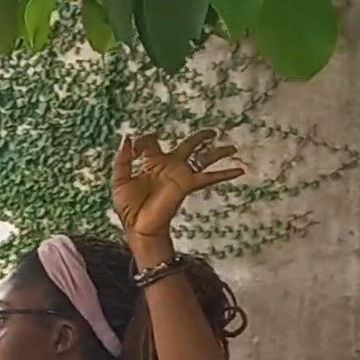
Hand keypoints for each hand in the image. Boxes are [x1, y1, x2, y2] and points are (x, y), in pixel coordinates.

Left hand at [111, 131, 242, 242]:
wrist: (138, 227)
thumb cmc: (129, 208)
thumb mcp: (120, 180)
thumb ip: (123, 159)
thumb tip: (128, 138)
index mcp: (152, 164)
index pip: (152, 143)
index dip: (143, 139)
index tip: (135, 143)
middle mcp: (170, 167)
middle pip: (188, 146)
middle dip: (199, 138)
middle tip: (212, 131)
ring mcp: (180, 175)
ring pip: (203, 158)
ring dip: (218, 152)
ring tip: (232, 147)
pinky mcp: (187, 184)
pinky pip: (209, 177)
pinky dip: (225, 174)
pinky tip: (239, 170)